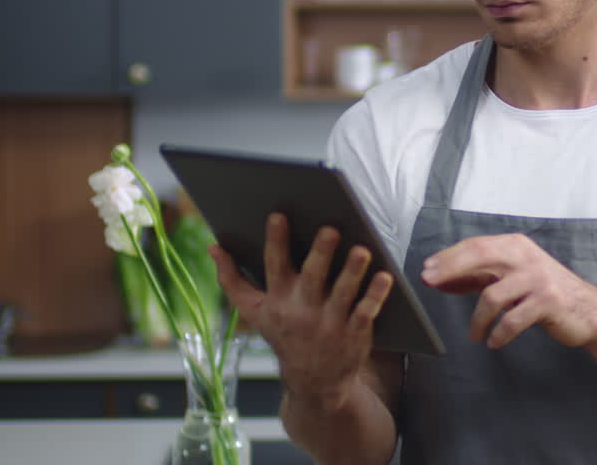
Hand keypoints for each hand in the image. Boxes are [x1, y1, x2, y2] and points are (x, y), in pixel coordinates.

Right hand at [210, 213, 393, 410]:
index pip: (275, 266)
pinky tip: (385, 276)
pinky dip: (375, 295)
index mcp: (278, 299)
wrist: (313, 381)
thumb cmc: (284, 333)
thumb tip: (212, 247)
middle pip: (311, 277)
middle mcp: (303, 310)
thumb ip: (232, 280)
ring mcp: (330, 323)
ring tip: (362, 250)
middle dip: (320, 253)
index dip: (276, 241)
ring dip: (352, 272)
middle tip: (330, 229)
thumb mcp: (255, 312)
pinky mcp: (354, 333)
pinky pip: (366, 312)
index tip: (279, 215)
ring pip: (342, 293)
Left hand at [421, 233, 596, 348]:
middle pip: (480, 256)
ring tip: (474, 335)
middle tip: (430, 283)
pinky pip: (512, 320)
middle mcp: (526, 257)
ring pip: (493, 295)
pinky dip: (498, 334)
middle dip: (451, 269)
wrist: (588, 311)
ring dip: (477, 320)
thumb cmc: (545, 293)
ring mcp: (538, 279)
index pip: (476, 246)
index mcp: (516, 246)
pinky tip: (494, 342)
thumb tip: (441, 279)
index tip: (427, 268)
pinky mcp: (547, 302)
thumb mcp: (512, 278)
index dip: (448, 257)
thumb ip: (480, 276)